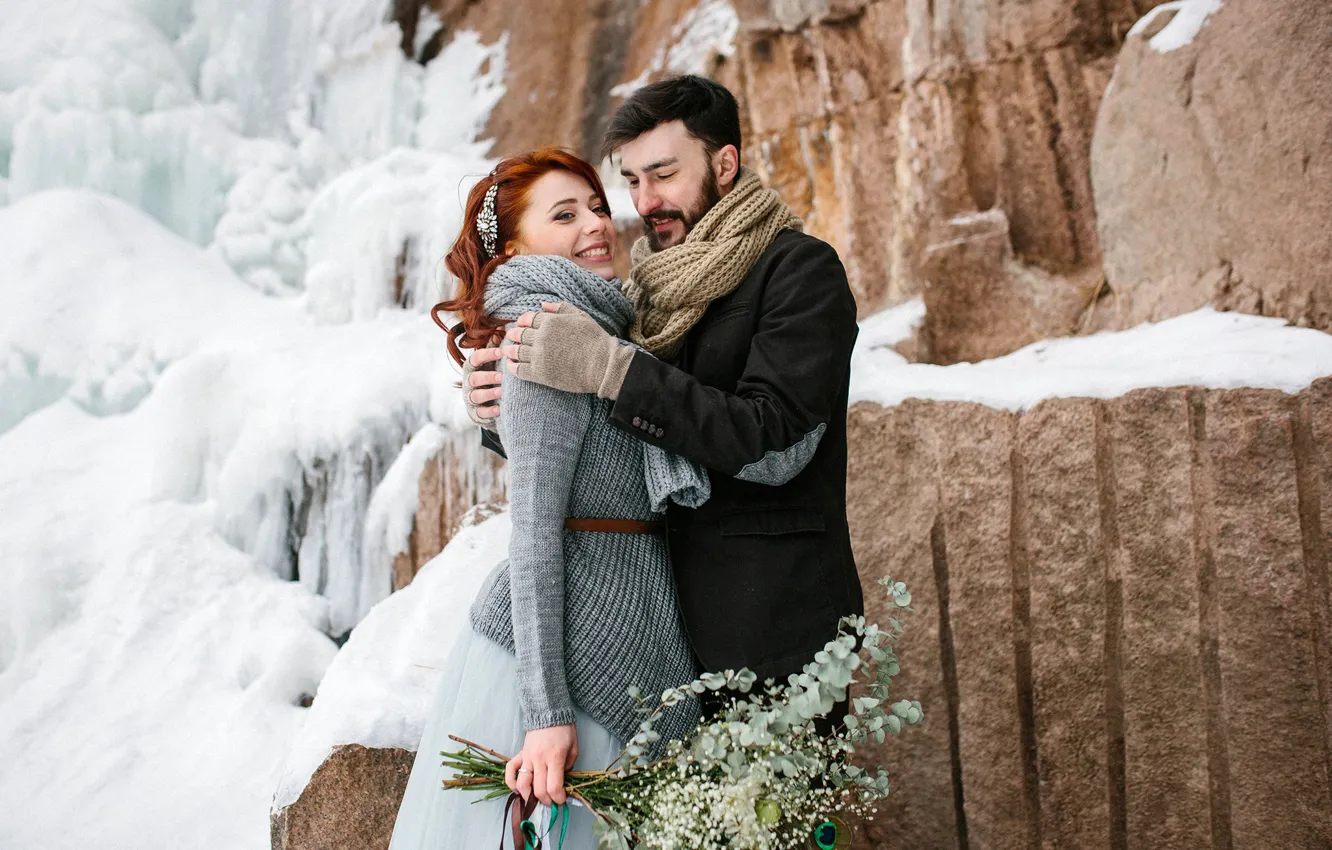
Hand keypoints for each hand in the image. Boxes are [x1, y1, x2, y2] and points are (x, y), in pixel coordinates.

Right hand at [464, 346, 503, 425]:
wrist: (487, 402)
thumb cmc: (491, 376)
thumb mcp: (491, 362)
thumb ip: (495, 347)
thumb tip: (501, 325)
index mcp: (473, 367)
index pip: (475, 358)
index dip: (487, 354)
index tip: (501, 352)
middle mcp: (469, 382)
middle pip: (474, 378)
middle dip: (487, 376)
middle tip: (502, 376)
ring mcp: (471, 398)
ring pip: (476, 396)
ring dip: (488, 393)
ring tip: (501, 392)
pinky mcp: (476, 413)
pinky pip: (481, 412)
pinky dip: (490, 411)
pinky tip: (499, 408)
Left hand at [501, 303, 635, 399]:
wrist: (602, 365)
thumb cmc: (595, 339)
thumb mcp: (580, 316)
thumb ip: (560, 308)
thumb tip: (542, 304)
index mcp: (550, 321)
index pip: (528, 318)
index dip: (522, 321)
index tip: (520, 324)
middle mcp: (541, 336)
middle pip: (520, 334)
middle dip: (514, 334)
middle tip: (511, 336)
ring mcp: (538, 355)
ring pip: (516, 351)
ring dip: (509, 350)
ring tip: (507, 351)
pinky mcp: (539, 373)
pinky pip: (518, 369)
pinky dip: (511, 367)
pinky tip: (510, 365)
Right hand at [504, 724, 578, 804]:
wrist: (549, 712)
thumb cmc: (564, 730)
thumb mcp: (574, 749)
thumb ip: (569, 767)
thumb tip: (562, 783)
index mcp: (555, 758)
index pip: (553, 787)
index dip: (558, 799)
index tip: (562, 800)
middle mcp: (539, 759)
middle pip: (539, 790)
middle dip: (546, 801)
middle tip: (551, 801)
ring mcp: (527, 757)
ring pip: (522, 784)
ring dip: (528, 797)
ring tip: (535, 799)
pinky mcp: (520, 753)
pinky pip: (510, 770)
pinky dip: (511, 782)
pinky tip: (517, 789)